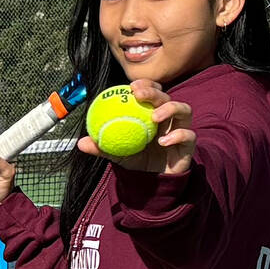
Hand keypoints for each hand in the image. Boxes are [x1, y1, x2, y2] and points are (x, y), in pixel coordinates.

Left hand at [76, 79, 194, 175]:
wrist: (153, 182)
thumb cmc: (136, 160)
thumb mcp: (117, 153)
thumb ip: (101, 147)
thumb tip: (81, 143)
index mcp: (152, 114)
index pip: (153, 92)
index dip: (146, 85)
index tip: (131, 87)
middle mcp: (169, 119)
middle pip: (167, 97)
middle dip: (154, 92)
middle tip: (139, 95)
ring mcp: (181, 129)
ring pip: (184, 110)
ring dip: (170, 109)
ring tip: (154, 116)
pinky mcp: (188, 145)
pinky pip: (188, 136)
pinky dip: (178, 135)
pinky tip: (163, 141)